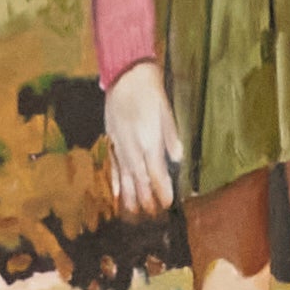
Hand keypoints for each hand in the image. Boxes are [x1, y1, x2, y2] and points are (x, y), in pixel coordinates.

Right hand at [102, 58, 184, 219]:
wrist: (126, 74)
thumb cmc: (150, 90)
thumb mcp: (167, 111)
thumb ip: (171, 137)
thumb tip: (177, 158)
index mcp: (149, 141)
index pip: (156, 174)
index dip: (162, 191)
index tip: (167, 204)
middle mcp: (133, 147)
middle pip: (140, 179)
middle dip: (146, 199)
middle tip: (152, 215)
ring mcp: (120, 144)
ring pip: (125, 176)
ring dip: (129, 196)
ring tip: (133, 213)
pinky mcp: (112, 139)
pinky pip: (113, 164)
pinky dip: (115, 180)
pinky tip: (116, 193)